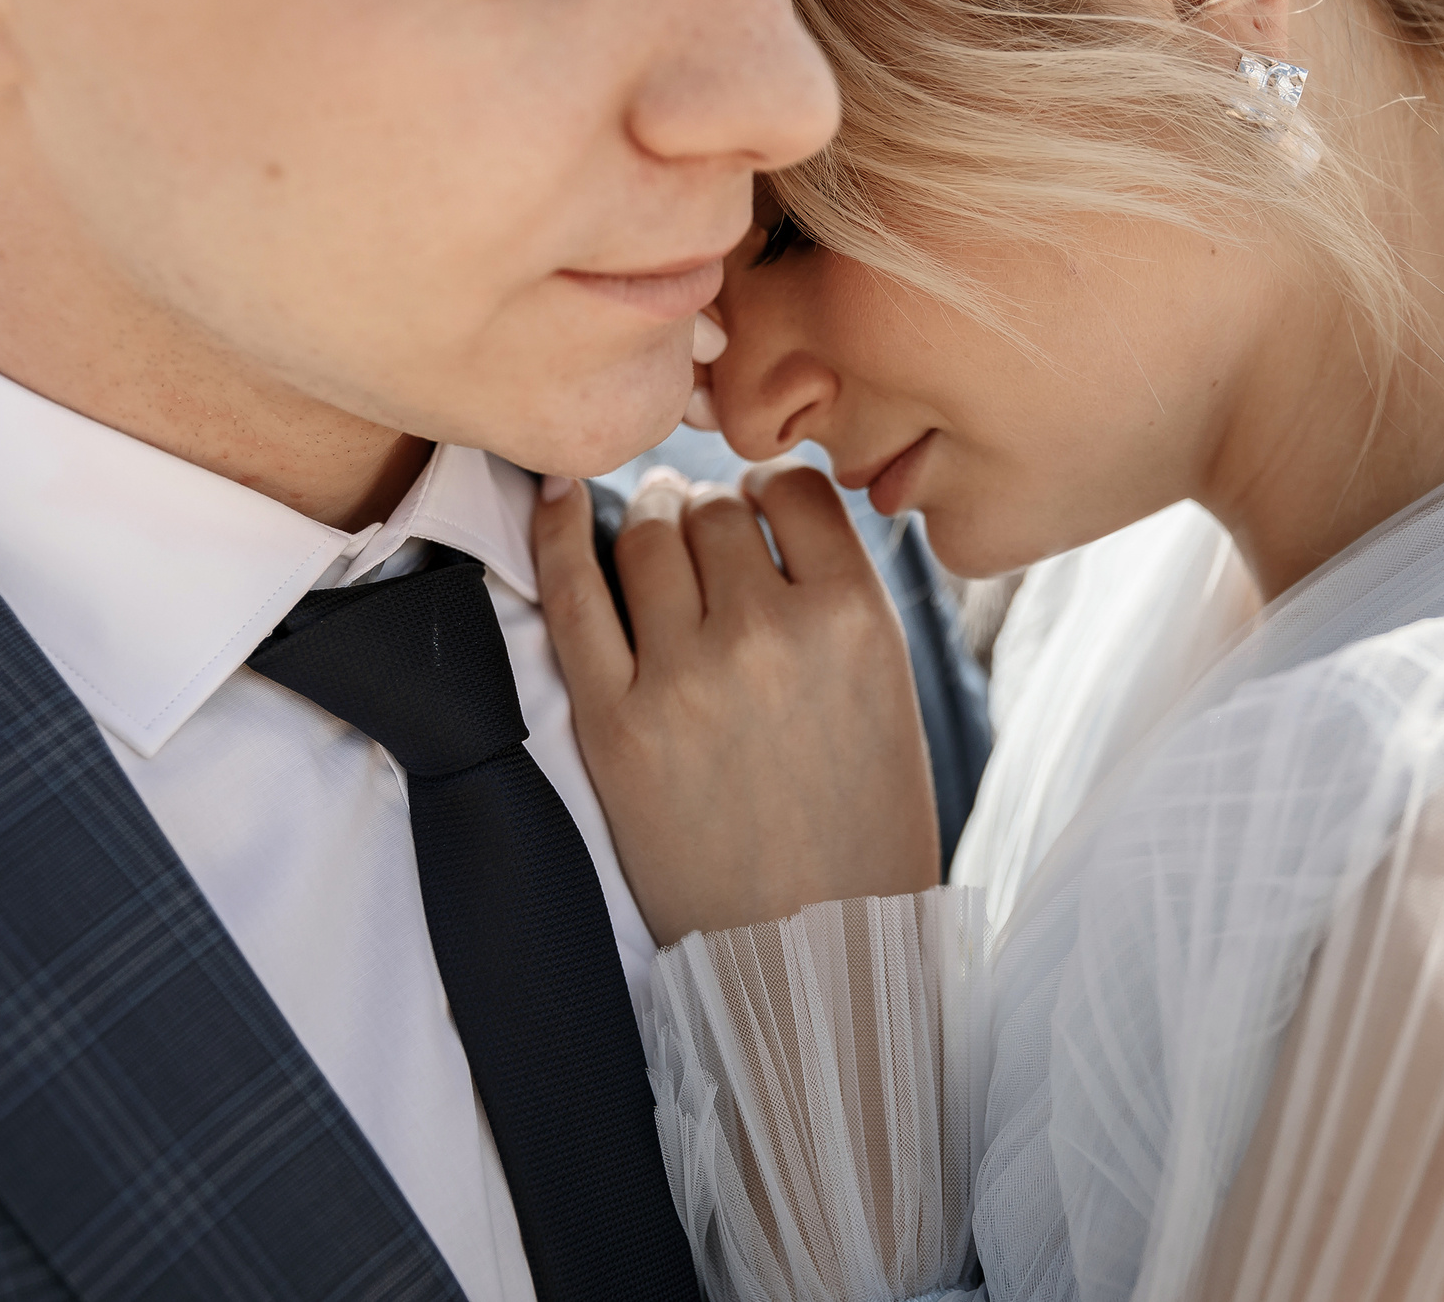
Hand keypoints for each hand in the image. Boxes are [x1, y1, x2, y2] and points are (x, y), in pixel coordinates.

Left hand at [534, 462, 940, 945]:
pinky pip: (573, 593)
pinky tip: (555, 495)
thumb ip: (839, 601)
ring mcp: (687, 674)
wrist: (813, 954)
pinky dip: (556, 529)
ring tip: (645, 527)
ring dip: (643, 518)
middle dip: (701, 507)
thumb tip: (768, 517)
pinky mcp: (616, 722)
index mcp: (858, 620)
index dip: (767, 488)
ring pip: (646, 537)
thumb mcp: (888, 695)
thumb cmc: (860, 831)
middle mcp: (773, 631)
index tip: (754, 505)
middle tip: (690, 521)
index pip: (794, 492)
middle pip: (713, 511)